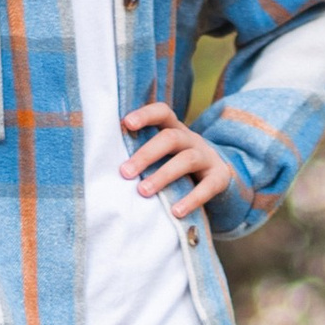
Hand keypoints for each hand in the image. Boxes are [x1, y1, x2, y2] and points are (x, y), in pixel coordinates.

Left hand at [122, 101, 234, 220]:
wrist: (218, 177)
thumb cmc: (178, 167)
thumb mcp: (165, 155)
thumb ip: (144, 155)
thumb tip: (105, 165)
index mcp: (175, 130)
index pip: (162, 113)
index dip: (146, 115)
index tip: (126, 123)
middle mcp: (191, 140)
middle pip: (170, 138)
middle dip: (146, 154)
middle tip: (125, 172)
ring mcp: (207, 157)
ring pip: (186, 160)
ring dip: (163, 175)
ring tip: (143, 192)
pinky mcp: (219, 178)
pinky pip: (207, 187)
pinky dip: (191, 199)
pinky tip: (175, 211)